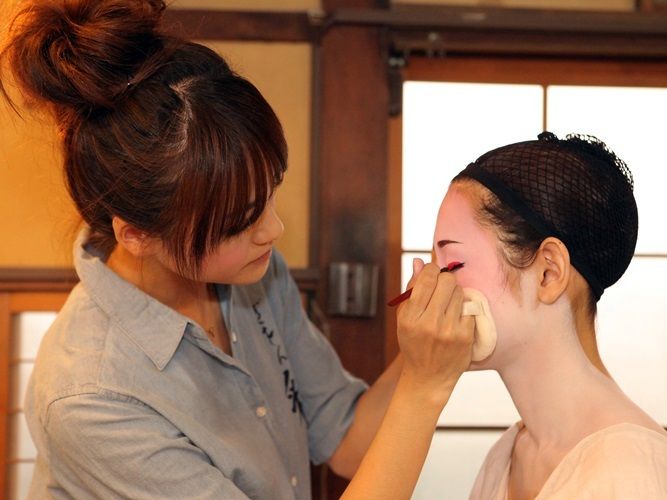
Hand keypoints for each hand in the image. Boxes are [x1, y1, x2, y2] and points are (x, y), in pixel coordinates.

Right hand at [396, 258, 473, 403]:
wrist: (428, 378)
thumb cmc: (414, 343)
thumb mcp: (404, 318)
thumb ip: (411, 289)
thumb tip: (419, 262)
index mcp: (411, 317)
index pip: (427, 278)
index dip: (431, 270)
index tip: (431, 274)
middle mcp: (430, 323)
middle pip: (447, 281)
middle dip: (445, 280)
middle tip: (442, 288)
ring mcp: (450, 331)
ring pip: (460, 292)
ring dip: (455, 294)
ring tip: (448, 305)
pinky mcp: (466, 337)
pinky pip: (469, 308)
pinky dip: (463, 309)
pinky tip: (456, 318)